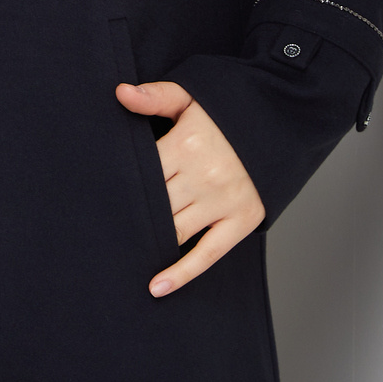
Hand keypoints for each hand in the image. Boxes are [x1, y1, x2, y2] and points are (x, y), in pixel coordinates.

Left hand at [114, 80, 264, 295]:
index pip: (141, 174)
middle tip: (101, 231)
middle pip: (154, 205)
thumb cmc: (229, 109)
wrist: (282, 119)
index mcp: (186, 145)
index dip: (121, 185)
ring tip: (122, 256)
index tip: (99, 196)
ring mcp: (223, 202)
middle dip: (132, 215)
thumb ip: (154, 96)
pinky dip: (181, 273)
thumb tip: (119, 93)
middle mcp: (204, 177)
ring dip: (150, 241)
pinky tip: (157, 287)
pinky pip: (207, 254)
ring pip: (174, 231)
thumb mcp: (191, 95)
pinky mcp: (243, 220)